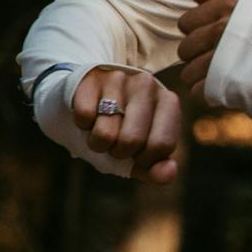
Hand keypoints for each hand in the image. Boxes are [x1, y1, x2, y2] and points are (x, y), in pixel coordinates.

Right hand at [71, 64, 183, 182]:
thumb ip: (156, 169)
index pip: (161, 145)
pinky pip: (84, 117)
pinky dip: (82, 125)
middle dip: (117, 153)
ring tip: (102, 129)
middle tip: (115, 143)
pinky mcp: (90, 78)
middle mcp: (147, 85)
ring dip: (97, 143)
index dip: (144, 161)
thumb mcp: (141, 155)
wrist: (90, 103)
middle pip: (131, 141)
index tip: (137, 155)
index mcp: (168, 102)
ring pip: (105, 133)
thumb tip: (168, 174)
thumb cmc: (122, 132)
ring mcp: (118, 77)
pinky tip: (90, 115)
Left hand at [173, 0, 240, 101]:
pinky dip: (210, 96)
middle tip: (221, 61)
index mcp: (228, 9)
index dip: (198, 32)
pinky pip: (197, 92)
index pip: (186, 22)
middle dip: (199, 58)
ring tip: (226, 78)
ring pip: (188, 73)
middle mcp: (221, 31)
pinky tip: (227, 91)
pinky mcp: (220, 87)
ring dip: (203, 79)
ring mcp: (219, 60)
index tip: (216, 39)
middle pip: (185, 49)